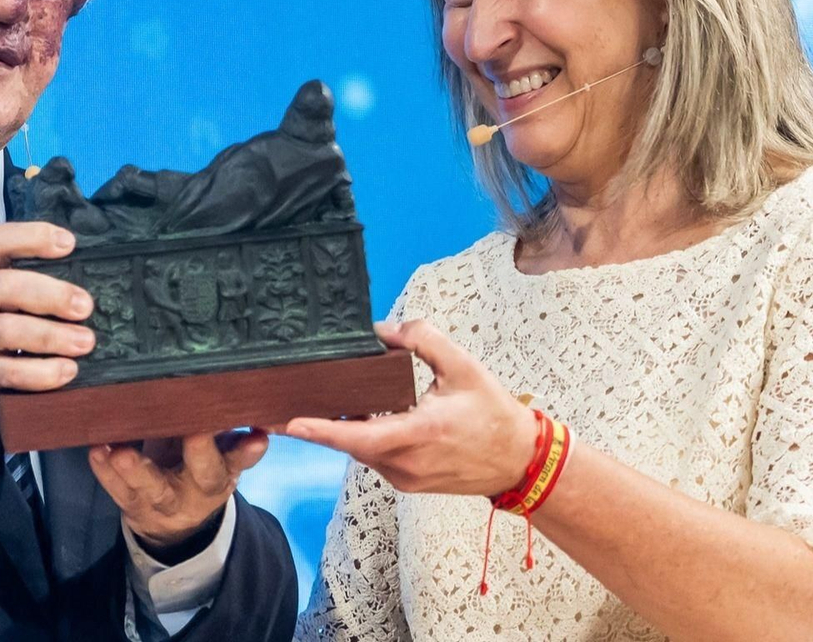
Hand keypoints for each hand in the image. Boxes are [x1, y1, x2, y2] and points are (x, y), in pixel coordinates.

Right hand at [0, 222, 94, 419]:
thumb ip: (17, 275)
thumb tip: (81, 270)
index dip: (32, 237)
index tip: (69, 243)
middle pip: (4, 287)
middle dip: (50, 294)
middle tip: (85, 305)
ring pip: (7, 330)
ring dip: (51, 336)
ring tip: (84, 341)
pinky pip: (10, 372)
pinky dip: (42, 373)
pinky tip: (67, 370)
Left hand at [88, 430, 268, 548]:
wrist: (174, 525)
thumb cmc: (196, 469)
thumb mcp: (218, 458)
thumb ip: (230, 436)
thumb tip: (252, 403)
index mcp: (221, 474)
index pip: (237, 460)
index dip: (247, 451)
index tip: (257, 436)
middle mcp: (195, 489)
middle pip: (201, 474)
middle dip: (200, 452)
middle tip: (197, 431)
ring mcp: (161, 499)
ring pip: (152, 487)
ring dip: (137, 469)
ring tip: (122, 451)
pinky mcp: (130, 503)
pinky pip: (116, 489)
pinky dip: (104, 471)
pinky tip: (97, 450)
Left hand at [282, 320, 537, 494]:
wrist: (520, 462)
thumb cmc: (494, 415)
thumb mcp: (464, 366)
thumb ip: (424, 340)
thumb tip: (384, 330)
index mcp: (419, 434)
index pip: (360, 436)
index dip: (323, 430)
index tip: (292, 424)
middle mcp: (407, 463)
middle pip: (351, 442)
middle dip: (322, 423)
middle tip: (292, 399)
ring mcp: (406, 477)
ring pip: (362, 451)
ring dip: (346, 429)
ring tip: (323, 402)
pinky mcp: (408, 482)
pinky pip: (375, 458)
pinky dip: (364, 438)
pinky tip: (360, 416)